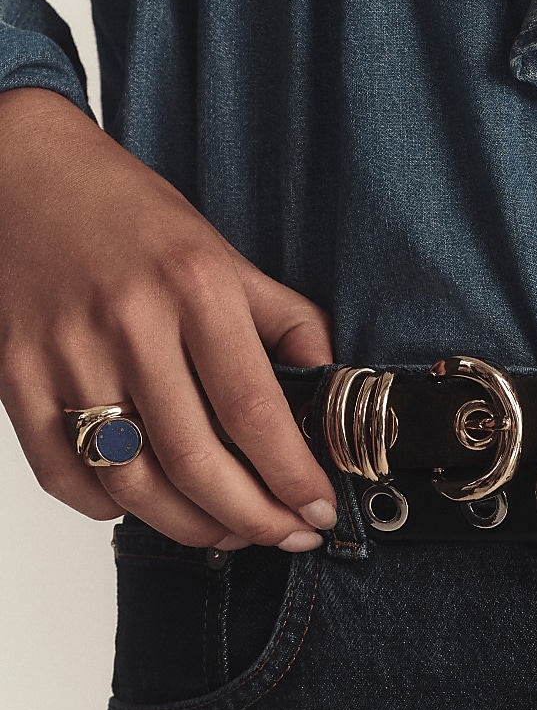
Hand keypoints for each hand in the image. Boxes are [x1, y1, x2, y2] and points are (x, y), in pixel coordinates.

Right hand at [0, 88, 337, 549]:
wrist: (20, 173)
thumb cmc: (131, 216)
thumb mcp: (224, 252)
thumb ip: (285, 320)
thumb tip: (332, 386)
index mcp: (194, 287)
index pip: (255, 411)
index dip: (293, 476)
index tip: (319, 510)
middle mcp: (129, 324)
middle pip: (197, 462)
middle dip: (254, 519)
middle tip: (287, 535)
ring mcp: (65, 356)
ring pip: (133, 483)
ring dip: (191, 528)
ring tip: (230, 531)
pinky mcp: (15, 378)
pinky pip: (67, 477)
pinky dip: (112, 509)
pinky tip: (152, 505)